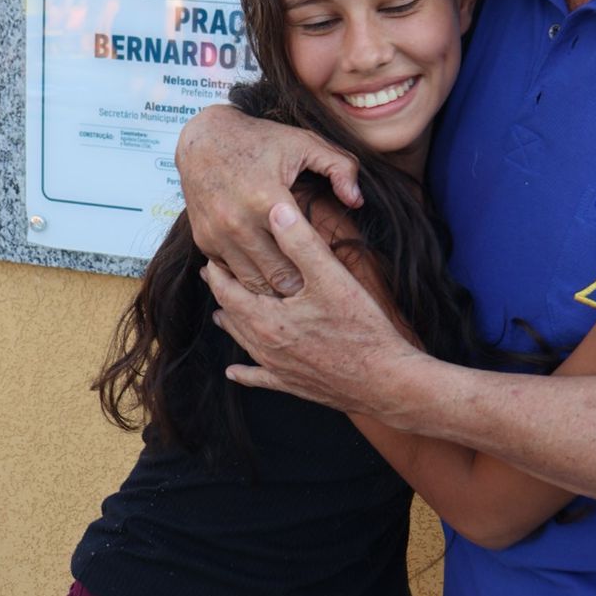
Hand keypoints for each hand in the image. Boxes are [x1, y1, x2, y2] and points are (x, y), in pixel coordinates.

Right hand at [175, 106, 361, 294]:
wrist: (203, 139)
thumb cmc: (260, 140)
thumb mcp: (304, 143)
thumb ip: (340, 167)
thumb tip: (357, 201)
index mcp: (267, 199)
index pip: (301, 251)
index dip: (319, 265)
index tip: (332, 269)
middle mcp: (238, 222)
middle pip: (278, 278)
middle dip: (300, 284)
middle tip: (318, 286)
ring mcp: (217, 234)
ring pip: (252, 283)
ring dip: (273, 287)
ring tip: (295, 287)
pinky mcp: (203, 241)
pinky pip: (230, 274)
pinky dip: (248, 277)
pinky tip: (266, 272)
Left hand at [204, 203, 420, 411]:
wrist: (384, 380)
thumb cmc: (360, 329)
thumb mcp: (331, 277)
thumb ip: (301, 242)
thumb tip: (275, 210)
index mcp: (267, 319)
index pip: (229, 291)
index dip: (218, 272)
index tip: (211, 255)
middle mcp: (266, 346)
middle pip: (233, 315)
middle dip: (222, 293)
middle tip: (211, 276)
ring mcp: (279, 368)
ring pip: (245, 343)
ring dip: (232, 325)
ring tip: (220, 314)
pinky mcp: (294, 385)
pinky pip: (260, 379)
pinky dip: (245, 373)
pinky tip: (234, 372)